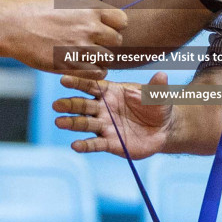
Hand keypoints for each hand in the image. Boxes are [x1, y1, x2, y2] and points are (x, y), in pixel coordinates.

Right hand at [0, 0, 127, 78]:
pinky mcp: (70, 65)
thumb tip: (98, 11)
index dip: (115, 24)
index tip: (107, 26)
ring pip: (108, 58)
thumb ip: (85, 5)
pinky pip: (97, 73)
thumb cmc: (33, 7)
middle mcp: (89, 28)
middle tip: (96, 42)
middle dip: (109, 41)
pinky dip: (95, 71)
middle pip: (117, 40)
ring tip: (88, 54)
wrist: (11, 25)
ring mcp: (80, 48)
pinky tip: (85, 65)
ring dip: (101, 57)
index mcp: (89, 9)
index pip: (122, 20)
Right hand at [52, 72, 173, 158]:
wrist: (164, 129)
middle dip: (70, 104)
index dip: (78, 82)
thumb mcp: (158, 95)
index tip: (64, 79)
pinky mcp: (110, 143)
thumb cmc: (157, 106)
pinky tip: (75, 146)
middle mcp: (103, 108)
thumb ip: (157, 87)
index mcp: (111, 92)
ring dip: (72, 123)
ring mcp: (105, 126)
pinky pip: (96, 144)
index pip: (91, 86)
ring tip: (59, 122)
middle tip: (56, 104)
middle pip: (83, 105)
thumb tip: (163, 75)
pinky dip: (85, 145)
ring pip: (85, 124)